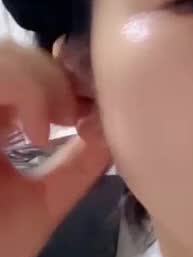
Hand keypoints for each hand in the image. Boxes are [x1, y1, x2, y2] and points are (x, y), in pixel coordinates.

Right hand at [0, 39, 111, 256]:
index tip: (89, 110)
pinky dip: (22, 90)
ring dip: (38, 79)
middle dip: (53, 73)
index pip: (22, 67)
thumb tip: (117, 127)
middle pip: (10, 52)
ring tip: (52, 126)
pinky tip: (35, 133)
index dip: (60, 73)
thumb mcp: (40, 204)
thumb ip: (75, 164)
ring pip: (0, 54)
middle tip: (76, 116)